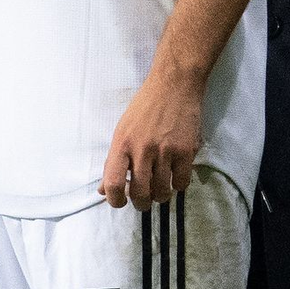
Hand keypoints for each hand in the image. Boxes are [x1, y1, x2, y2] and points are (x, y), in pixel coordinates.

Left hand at [99, 70, 202, 210]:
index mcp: (122, 144)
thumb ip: (113, 161)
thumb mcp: (122, 130)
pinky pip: (181, 182)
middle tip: (144, 201)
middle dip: (141, 203)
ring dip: (160, 196)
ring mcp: (165, 151)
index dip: (115, 201)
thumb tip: (103, 190)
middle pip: (140, 193)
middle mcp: (142, 149)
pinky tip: (175, 177)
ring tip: (160, 190)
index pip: (113, 183)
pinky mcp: (186, 151)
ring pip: (162, 191)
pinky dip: (178, 185)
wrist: (174, 85)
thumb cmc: (145, 107)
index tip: (120, 202)